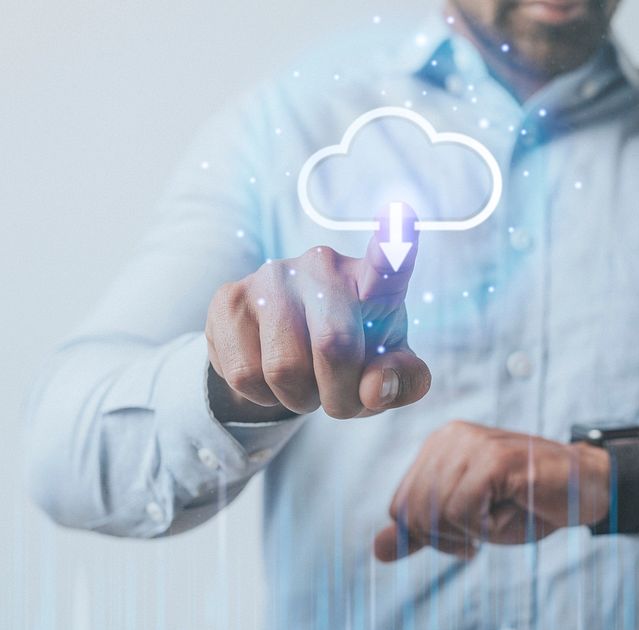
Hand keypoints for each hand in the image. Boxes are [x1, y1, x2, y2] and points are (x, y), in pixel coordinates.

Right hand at [205, 208, 429, 421]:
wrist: (285, 353)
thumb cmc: (352, 355)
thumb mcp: (387, 371)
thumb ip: (401, 381)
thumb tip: (374, 388)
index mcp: (372, 282)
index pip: (388, 265)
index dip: (396, 245)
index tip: (402, 214)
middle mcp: (323, 266)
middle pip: (335, 347)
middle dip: (340, 395)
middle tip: (339, 400)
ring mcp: (272, 277)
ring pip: (284, 369)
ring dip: (299, 399)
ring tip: (304, 385)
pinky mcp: (229, 298)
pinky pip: (245, 374)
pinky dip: (263, 396)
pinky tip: (270, 377)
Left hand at [373, 421, 610, 561]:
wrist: (585, 488)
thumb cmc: (528, 504)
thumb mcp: (468, 522)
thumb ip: (424, 532)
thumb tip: (378, 550)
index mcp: (438, 447)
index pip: (399, 506)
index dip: (429, 534)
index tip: (468, 532)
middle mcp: (449, 438)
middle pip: (411, 512)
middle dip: (447, 537)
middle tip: (485, 528)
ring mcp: (472, 443)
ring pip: (436, 512)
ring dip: (471, 532)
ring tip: (502, 514)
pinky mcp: (495, 458)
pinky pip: (463, 510)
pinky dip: (486, 527)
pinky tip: (510, 511)